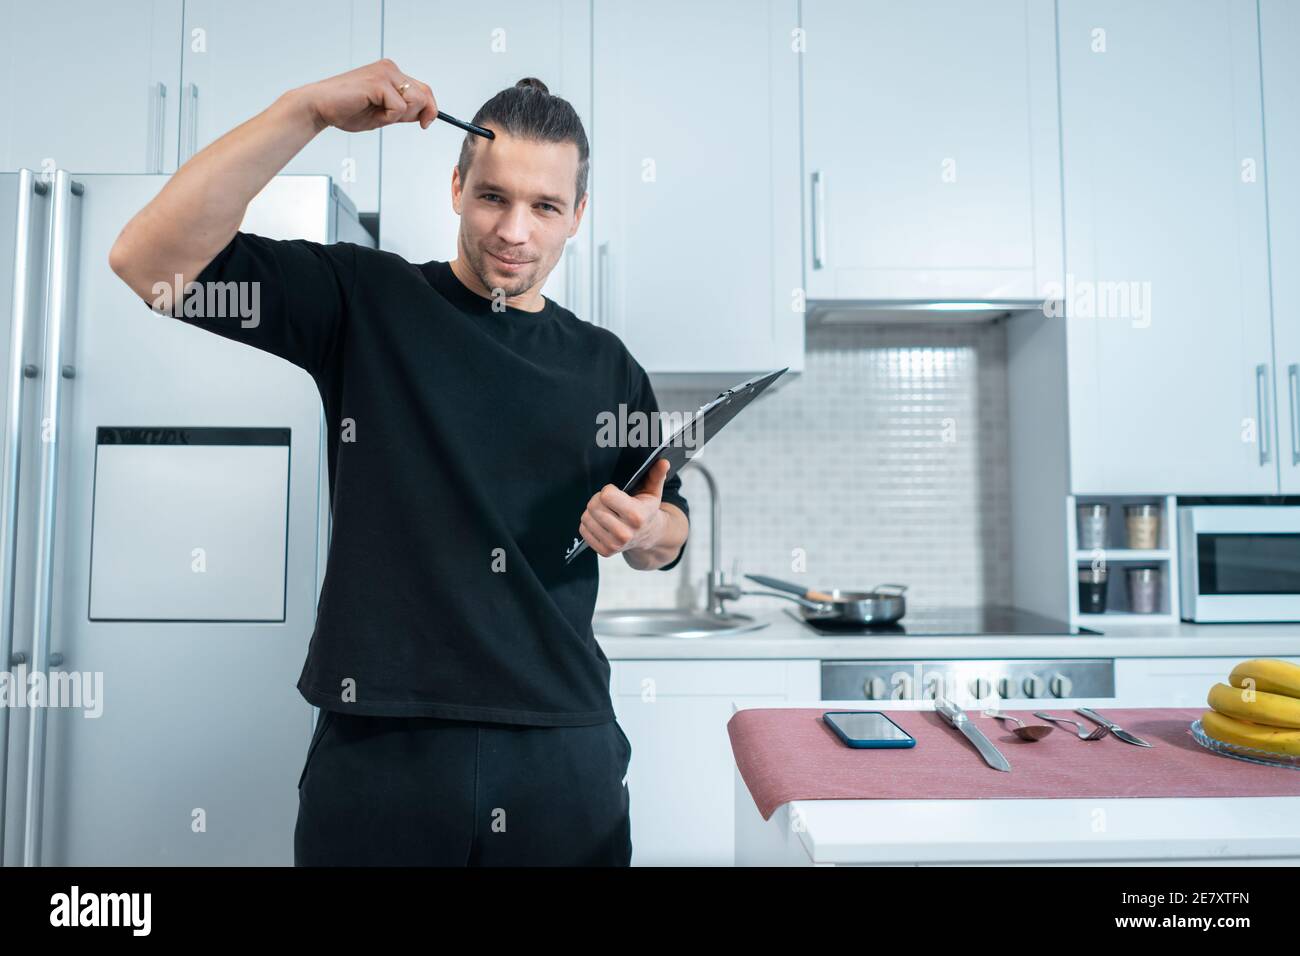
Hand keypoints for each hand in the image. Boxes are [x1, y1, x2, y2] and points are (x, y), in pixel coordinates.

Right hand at [297, 58, 437, 133]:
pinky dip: (389, 117)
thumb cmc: (346, 109)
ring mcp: (385, 73)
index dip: (430, 108)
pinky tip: (373, 112)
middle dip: (415, 114)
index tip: (426, 124)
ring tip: (378, 114)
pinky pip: (400, 108)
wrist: (319, 107)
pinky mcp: (378, 82)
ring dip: (399, 116)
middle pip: (424, 95)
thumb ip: (403, 111)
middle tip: (391, 119)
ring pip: (415, 101)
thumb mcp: (383, 113)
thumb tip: (425, 115)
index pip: (423, 89)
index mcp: (391, 73)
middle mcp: (390, 69)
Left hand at [579, 459, 671, 557]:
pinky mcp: (604, 552)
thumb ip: (657, 475)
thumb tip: (664, 462)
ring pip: (586, 518)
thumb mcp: (653, 492)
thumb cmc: (647, 510)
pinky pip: (583, 530)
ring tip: (606, 512)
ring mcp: (614, 544)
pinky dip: (589, 524)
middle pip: (593, 506)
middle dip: (598, 499)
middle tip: (608, 502)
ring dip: (593, 512)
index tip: (616, 492)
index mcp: (637, 516)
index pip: (606, 495)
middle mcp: (625, 533)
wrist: (648, 536)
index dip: (609, 490)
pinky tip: (602, 523)